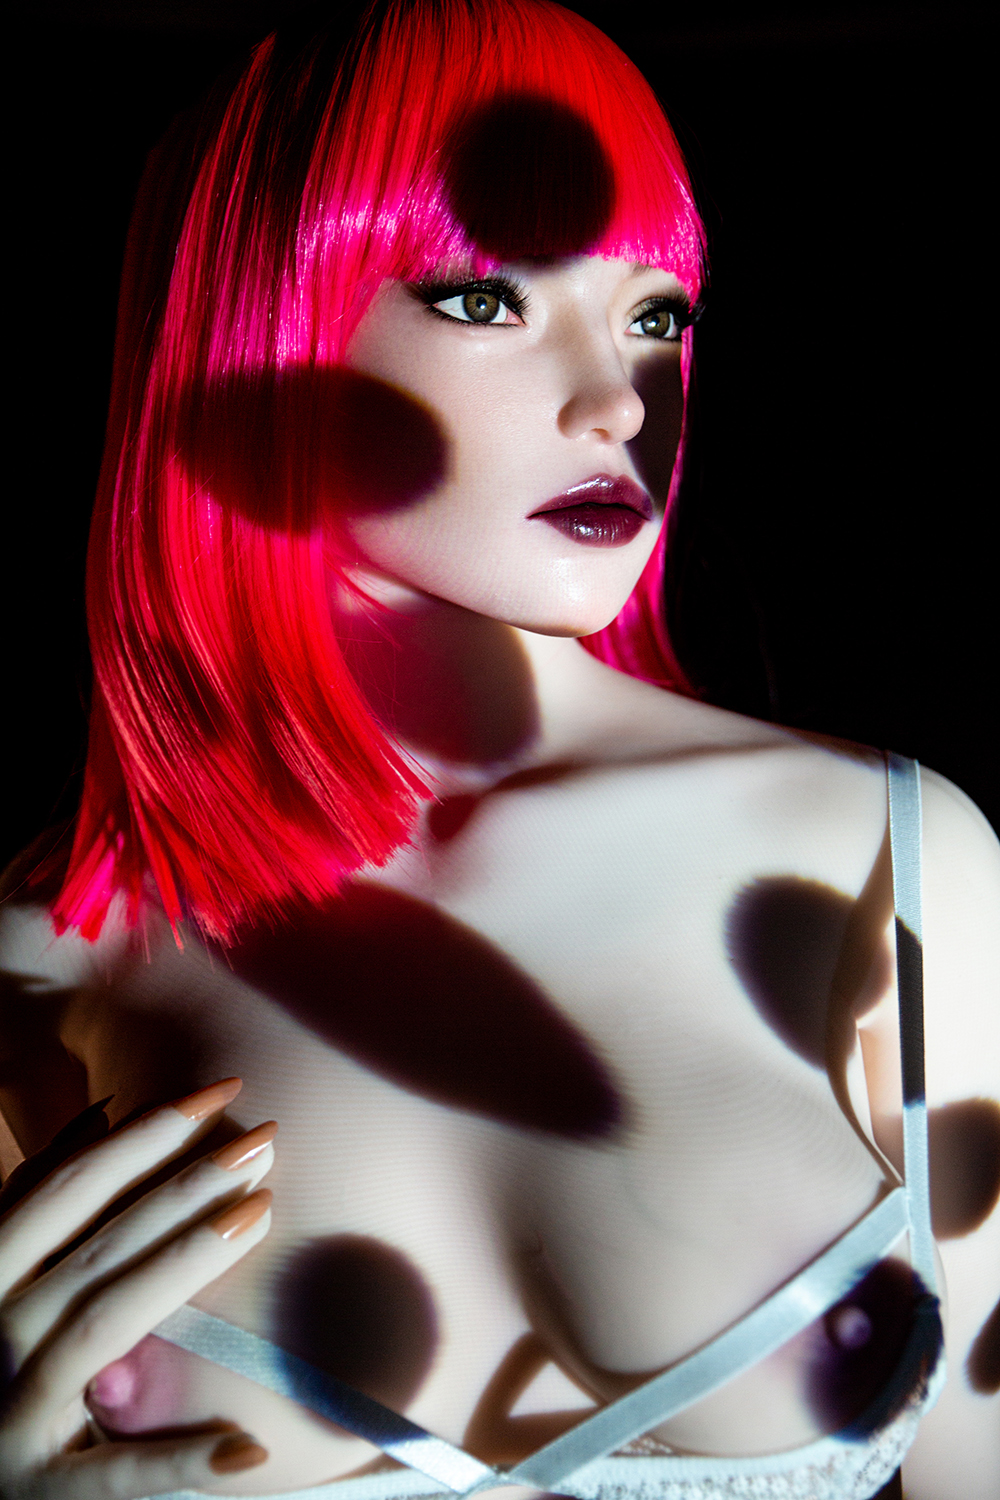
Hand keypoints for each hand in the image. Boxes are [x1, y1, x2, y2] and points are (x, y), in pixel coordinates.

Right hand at [0, 1079, 275, 1498]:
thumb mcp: (1, 1277)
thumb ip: (37, 1204)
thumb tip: (100, 1116)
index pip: (65, 1190)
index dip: (144, 1134)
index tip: (225, 1088)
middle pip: (95, 1247)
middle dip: (182, 1184)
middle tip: (263, 1137)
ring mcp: (10, 1421)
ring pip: (101, 1323)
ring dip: (182, 1264)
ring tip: (261, 1212)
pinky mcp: (38, 1496)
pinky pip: (112, 1480)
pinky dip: (177, 1464)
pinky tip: (246, 1448)